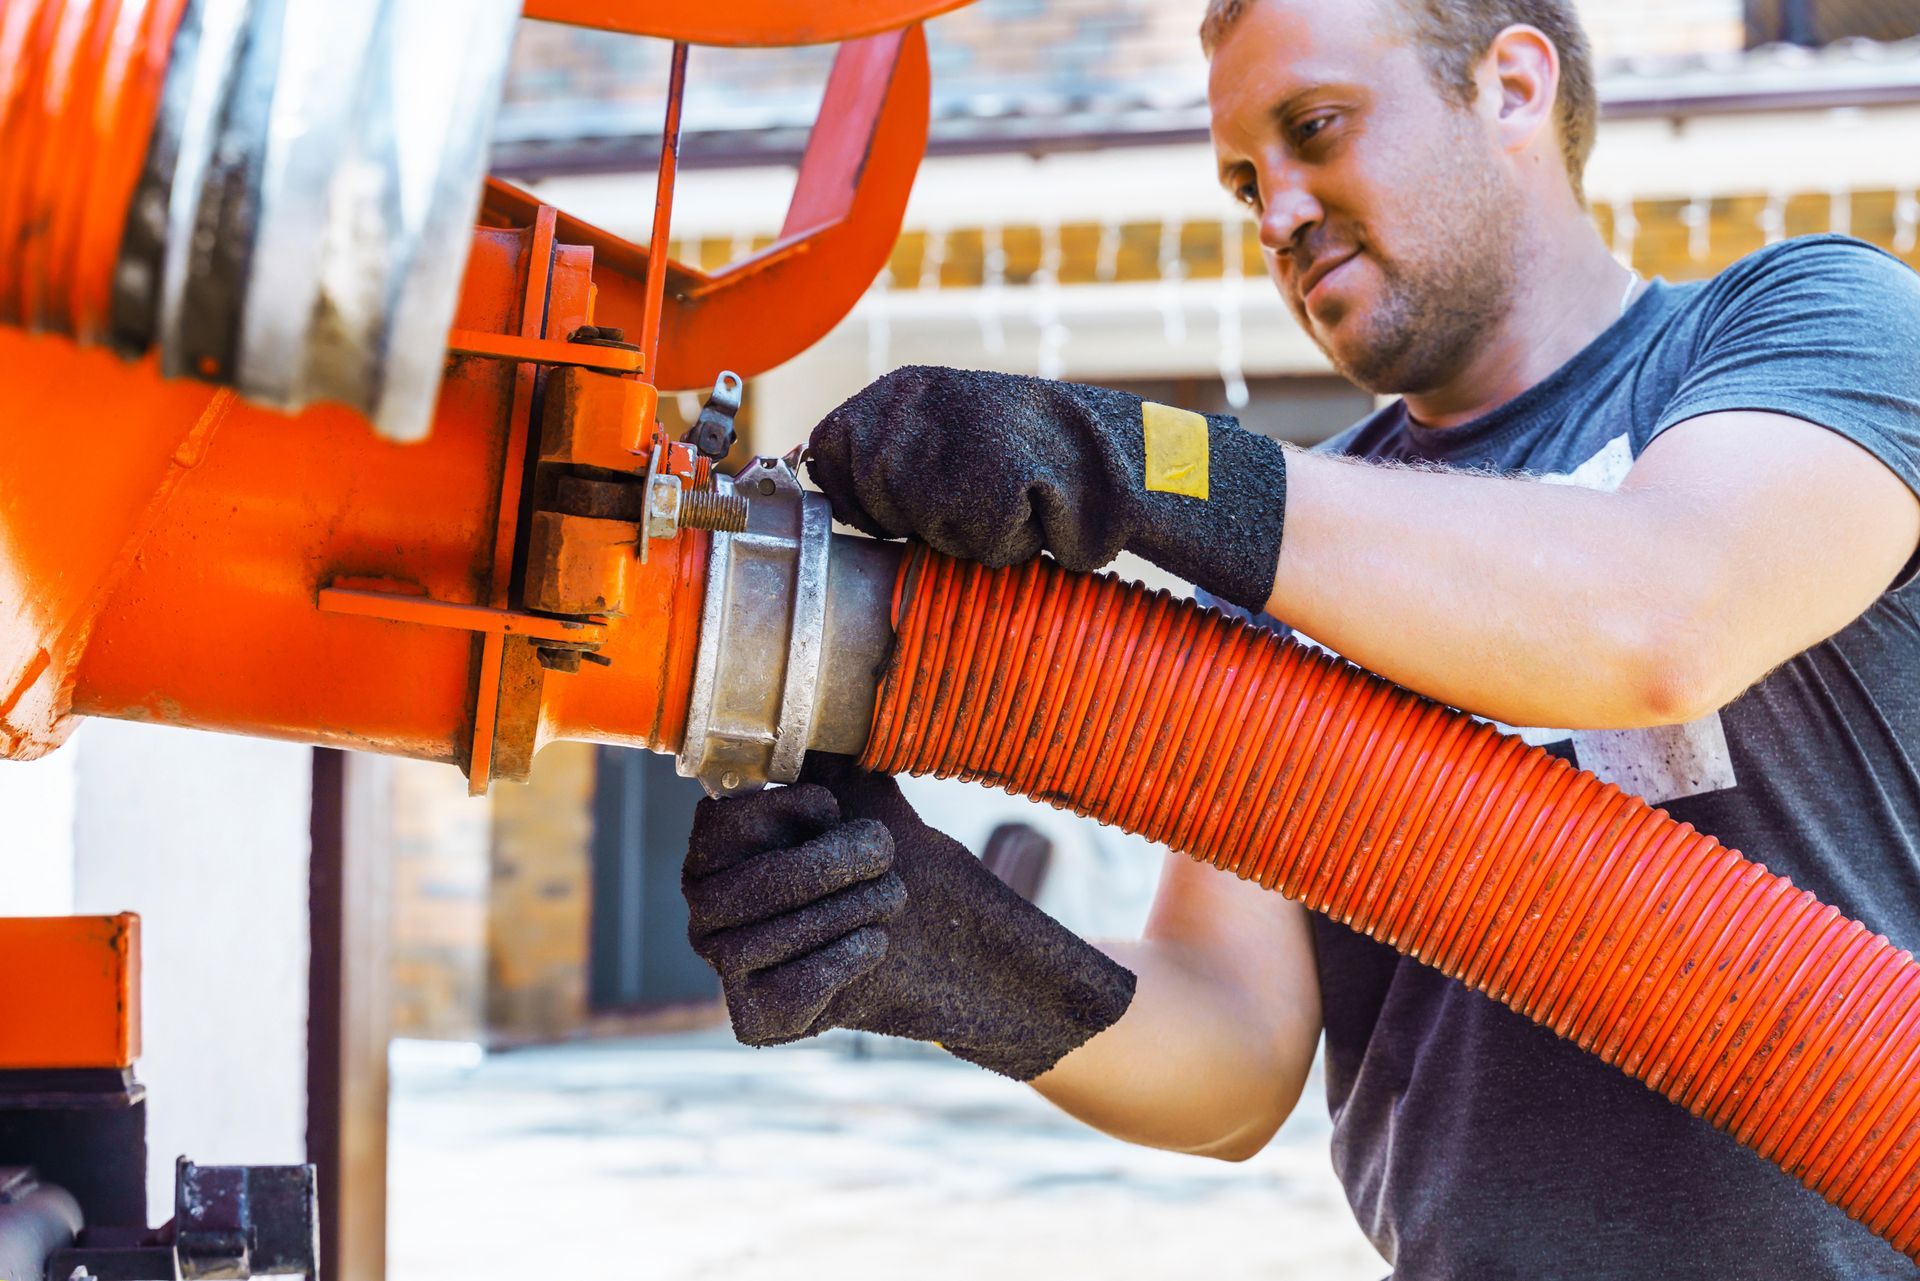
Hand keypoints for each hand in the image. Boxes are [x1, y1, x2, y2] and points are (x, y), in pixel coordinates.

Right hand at [682, 753, 1135, 1079]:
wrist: (946, 943)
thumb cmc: (897, 862)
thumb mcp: (864, 796)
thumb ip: (832, 753)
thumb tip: (831, 685)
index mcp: (716, 848)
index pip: (719, 826)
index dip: (781, 815)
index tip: (834, 812)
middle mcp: (705, 909)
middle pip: (746, 887)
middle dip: (828, 868)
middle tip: (885, 856)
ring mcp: (726, 968)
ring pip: (767, 941)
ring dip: (848, 912)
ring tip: (892, 900)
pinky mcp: (758, 1020)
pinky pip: (787, 991)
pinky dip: (842, 964)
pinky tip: (874, 946)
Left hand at [808, 365, 1289, 610]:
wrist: (1112, 457)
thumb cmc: (1020, 461)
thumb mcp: (935, 436)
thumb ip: (876, 453)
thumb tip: (805, 472)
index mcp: (898, 390)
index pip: (826, 450)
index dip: (856, 495)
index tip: (899, 506)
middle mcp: (918, 404)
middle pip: (871, 497)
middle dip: (915, 520)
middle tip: (972, 495)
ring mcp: (955, 437)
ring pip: (920, 526)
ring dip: (963, 533)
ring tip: (1005, 499)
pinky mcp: (995, 475)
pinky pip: (974, 543)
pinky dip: (1005, 543)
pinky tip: (1032, 511)